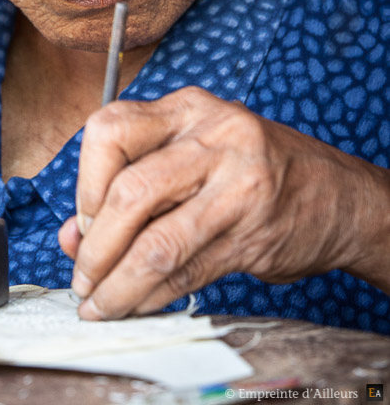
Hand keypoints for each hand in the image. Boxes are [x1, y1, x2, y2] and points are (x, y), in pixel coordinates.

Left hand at [58, 85, 389, 318]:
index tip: (83, 220)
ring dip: (118, 283)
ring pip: (157, 242)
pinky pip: (186, 272)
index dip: (84, 182)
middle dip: (96, 245)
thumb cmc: (250, 168)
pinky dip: (151, 296)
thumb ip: (130, 184)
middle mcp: (213, 136)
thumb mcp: (191, 154)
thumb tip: (72, 235)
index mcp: (188, 107)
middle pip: (129, 189)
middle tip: (83, 274)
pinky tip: (137, 304)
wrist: (337, 195)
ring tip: (100, 303)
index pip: (109, 129)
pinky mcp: (252, 233)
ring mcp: (237, 184)